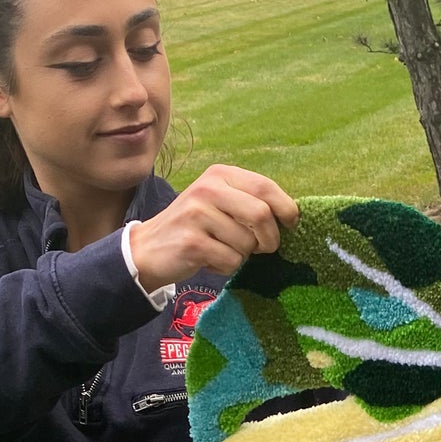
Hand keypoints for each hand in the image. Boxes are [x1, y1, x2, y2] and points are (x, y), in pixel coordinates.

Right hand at [127, 164, 298, 289]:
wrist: (148, 249)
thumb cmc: (195, 227)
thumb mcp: (220, 202)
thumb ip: (250, 201)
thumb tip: (292, 215)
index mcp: (220, 174)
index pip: (266, 187)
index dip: (286, 209)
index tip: (291, 225)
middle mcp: (208, 189)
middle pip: (261, 215)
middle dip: (270, 239)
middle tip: (262, 249)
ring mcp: (198, 215)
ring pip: (247, 243)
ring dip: (243, 255)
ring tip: (222, 250)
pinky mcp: (192, 242)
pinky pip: (231, 261)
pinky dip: (227, 267)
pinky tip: (209, 260)